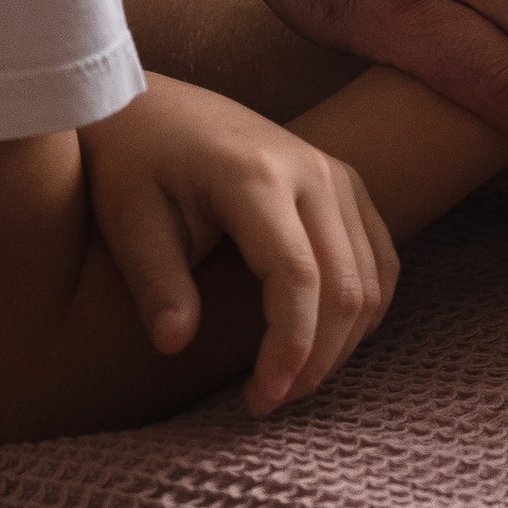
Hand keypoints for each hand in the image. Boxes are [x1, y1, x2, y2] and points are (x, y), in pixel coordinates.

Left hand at [82, 76, 395, 415]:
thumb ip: (156, 281)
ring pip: (372, 276)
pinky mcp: (343, 181)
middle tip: (270, 402)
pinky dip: (362, 308)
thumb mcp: (128, 217)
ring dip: (343, 341)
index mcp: (255, 176)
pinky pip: (379, 255)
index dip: (289, 347)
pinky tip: (323, 340)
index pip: (297, 276)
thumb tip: (174, 345)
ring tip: (291, 379)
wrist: (152, 104)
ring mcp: (334, 172)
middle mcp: (310, 169)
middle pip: (346, 284)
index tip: (260, 399)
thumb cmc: (133, 161)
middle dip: (318, 359)